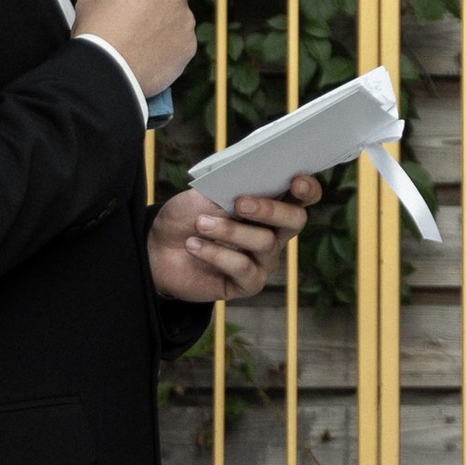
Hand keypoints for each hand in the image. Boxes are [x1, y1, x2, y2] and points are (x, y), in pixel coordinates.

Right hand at [77, 0, 194, 93]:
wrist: (108, 75)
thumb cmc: (97, 34)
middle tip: (132, 13)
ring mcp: (186, 18)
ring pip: (176, 12)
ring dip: (163, 20)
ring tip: (138, 39)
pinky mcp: (190, 45)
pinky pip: (180, 38)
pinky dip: (168, 43)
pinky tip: (147, 53)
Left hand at [148, 176, 323, 306]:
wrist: (158, 249)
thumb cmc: (186, 216)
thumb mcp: (204, 194)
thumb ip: (231, 188)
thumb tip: (249, 185)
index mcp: (270, 205)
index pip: (302, 197)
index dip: (307, 189)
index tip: (296, 181)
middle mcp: (275, 233)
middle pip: (295, 220)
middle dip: (270, 209)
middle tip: (240, 203)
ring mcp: (264, 260)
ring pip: (265, 242)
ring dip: (230, 231)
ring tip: (200, 224)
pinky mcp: (248, 283)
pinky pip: (243, 267)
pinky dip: (216, 253)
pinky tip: (193, 245)